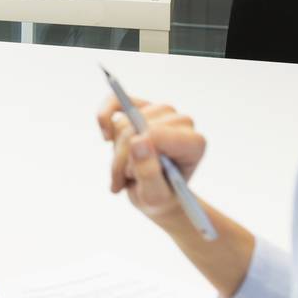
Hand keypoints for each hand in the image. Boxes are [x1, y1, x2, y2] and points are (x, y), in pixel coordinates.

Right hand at [96, 95, 207, 232]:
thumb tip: (137, 140)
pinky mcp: (143, 106)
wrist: (159, 192)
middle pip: (136, 128)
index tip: (133, 176)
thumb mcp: (154, 196)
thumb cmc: (161, 195)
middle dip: (123, 158)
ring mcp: (163, 112)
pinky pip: (115, 101)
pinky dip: (104, 117)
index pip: (154, 134)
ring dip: (115, 152)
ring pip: (123, 123)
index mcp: (193, 142)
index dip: (135, 156)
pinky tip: (106, 136)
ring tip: (123, 171)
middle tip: (124, 180)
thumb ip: (148, 172)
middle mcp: (182, 122)